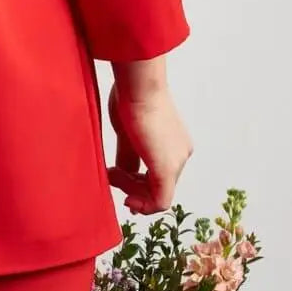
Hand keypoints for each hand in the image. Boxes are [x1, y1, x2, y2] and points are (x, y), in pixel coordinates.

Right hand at [107, 80, 192, 214]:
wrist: (138, 86)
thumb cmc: (131, 96)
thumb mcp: (127, 131)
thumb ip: (128, 155)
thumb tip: (121, 173)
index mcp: (173, 142)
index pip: (156, 171)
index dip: (136, 182)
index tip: (115, 177)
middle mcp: (180, 153)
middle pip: (157, 184)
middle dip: (132, 187)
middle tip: (111, 175)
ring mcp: (177, 162)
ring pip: (158, 194)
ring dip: (131, 191)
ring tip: (112, 175)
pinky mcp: (167, 170)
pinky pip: (160, 201)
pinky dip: (142, 204)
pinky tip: (125, 196)